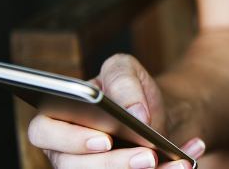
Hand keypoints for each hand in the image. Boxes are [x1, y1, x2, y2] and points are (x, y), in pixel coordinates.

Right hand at [27, 54, 205, 167]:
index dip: (70, 139)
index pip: (44, 132)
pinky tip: (184, 163)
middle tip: (148, 157)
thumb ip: (123, 81)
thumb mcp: (125, 69)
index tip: (105, 139)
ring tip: (173, 163)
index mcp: (57, 117)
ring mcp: (88, 167)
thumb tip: (134, 113)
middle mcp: (66, 150)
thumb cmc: (130, 90)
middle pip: (75, 167)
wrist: (155, 113)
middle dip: (114, 164)